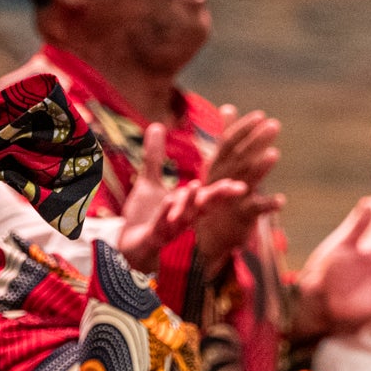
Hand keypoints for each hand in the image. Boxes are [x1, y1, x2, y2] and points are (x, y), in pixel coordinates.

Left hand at [118, 122, 248, 276]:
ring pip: (185, 215)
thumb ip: (154, 157)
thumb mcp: (148, 182)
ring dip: (190, 202)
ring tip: (194, 185)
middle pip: (205, 205)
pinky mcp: (153, 236)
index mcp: (185, 204)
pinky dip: (164, 214)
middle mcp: (182, 217)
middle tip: (238, 187)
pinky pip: (161, 225)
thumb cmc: (144, 216)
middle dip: (219, 195)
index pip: (209, 195)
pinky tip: (167, 204)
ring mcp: (169, 228)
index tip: (242, 182)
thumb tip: (156, 125)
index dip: (225, 189)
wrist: (127, 245)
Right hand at [195, 105, 283, 265]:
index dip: (243, 129)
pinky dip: (268, 205)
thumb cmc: (217, 193)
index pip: (228, 143)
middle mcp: (222, 179)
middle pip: (239, 158)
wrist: (209, 234)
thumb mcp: (218, 163)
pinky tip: (282, 201)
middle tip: (274, 125)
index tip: (260, 115)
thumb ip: (225, 136)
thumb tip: (228, 107)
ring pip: (245, 181)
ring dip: (260, 168)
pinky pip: (255, 210)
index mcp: (217, 165)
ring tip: (275, 154)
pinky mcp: (241, 217)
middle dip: (256, 141)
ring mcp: (231, 198)